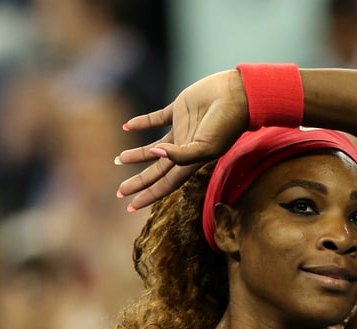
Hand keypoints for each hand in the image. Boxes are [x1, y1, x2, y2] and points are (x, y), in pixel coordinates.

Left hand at [116, 69, 248, 210]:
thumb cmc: (226, 125)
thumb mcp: (205, 147)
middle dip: (138, 182)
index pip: (165, 185)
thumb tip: (154, 153)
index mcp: (190, 163)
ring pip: (153, 147)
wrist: (237, 95)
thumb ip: (181, 155)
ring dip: (137, 155)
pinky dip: (141, 123)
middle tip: (120, 191)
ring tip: (118, 160)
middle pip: (156, 171)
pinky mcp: (179, 110)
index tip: (131, 205)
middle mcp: (184, 149)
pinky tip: (127, 127)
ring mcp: (181, 130)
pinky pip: (155, 119)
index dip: (149, 196)